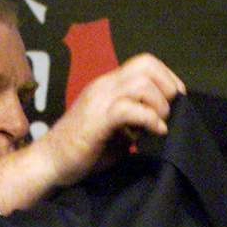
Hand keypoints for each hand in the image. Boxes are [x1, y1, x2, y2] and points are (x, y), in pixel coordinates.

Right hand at [0, 54, 184, 211]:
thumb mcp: (115, 131)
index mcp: (109, 85)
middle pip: (146, 65)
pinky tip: (155, 132)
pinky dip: (150, 119)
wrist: (50, 163)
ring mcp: (99, 100)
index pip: (145, 63)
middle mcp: (104, 85)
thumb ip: (134, 121)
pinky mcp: (97, 119)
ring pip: (141, 83)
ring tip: (161, 124)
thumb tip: (161, 123)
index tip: (177, 101)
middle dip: (167, 87)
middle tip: (169, 113)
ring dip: (159, 104)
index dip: (168, 78)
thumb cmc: (82, 150)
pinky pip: (130, 108)